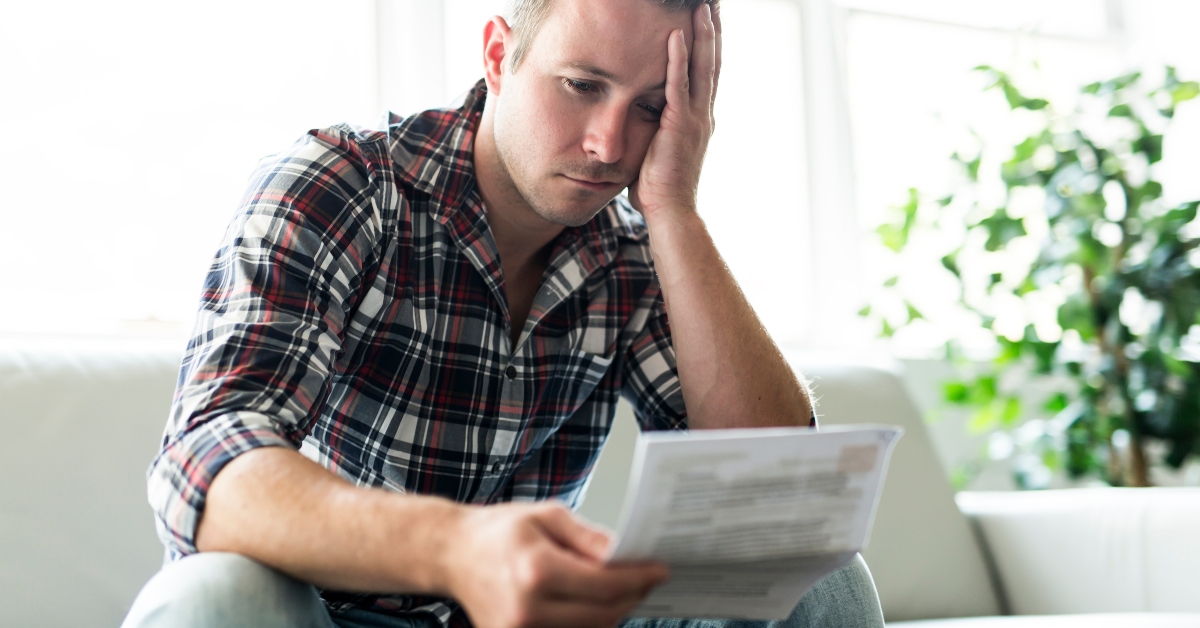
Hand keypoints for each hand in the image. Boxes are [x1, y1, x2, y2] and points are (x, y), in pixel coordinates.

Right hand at [444, 502, 669, 627]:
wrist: (453, 554)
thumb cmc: (498, 531)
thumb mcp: (546, 516)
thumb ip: (587, 537)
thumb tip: (624, 553)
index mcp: (536, 570)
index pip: (605, 586)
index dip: (639, 579)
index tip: (659, 570)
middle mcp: (527, 608)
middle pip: (602, 615)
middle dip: (631, 597)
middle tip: (646, 580)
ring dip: (612, 612)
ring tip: (622, 589)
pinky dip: (587, 623)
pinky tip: (594, 603)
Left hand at [628, 3, 721, 218]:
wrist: (670, 211)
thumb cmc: (659, 187)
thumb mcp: (660, 150)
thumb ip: (657, 129)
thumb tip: (640, 118)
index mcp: (700, 119)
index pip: (708, 74)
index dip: (710, 45)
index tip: (709, 20)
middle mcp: (704, 114)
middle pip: (713, 62)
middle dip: (713, 30)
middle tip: (714, 4)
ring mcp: (695, 119)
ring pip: (702, 67)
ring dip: (701, 34)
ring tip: (702, 7)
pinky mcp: (679, 125)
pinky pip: (678, 85)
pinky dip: (678, 59)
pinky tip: (675, 35)